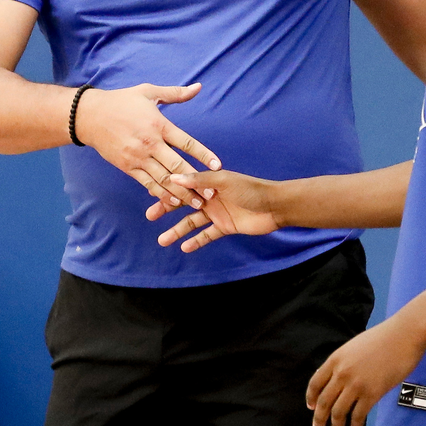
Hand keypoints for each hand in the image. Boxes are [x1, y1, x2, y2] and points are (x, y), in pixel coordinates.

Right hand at [74, 83, 220, 205]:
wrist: (89, 116)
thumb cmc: (121, 102)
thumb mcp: (148, 92)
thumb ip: (175, 93)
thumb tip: (198, 87)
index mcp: (158, 125)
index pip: (185, 142)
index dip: (203, 154)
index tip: (217, 165)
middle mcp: (150, 143)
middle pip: (177, 166)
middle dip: (196, 181)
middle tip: (212, 193)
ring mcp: (138, 157)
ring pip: (163, 179)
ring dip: (182, 193)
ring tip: (197, 204)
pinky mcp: (128, 167)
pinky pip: (147, 184)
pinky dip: (161, 194)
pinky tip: (174, 202)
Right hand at [146, 169, 281, 250]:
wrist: (275, 205)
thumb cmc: (251, 188)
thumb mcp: (223, 182)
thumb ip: (199, 181)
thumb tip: (173, 177)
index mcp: (209, 183)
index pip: (184, 186)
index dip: (168, 190)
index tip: (151, 195)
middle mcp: (210, 197)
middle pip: (184, 204)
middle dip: (167, 210)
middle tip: (150, 216)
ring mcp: (217, 213)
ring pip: (192, 223)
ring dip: (178, 231)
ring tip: (162, 240)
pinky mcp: (225, 227)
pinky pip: (207, 235)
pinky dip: (196, 241)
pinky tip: (184, 248)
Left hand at [307, 318, 425, 425]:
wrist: (403, 336)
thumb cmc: (382, 338)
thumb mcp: (353, 347)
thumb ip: (343, 362)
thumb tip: (335, 378)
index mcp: (335, 359)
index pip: (315, 383)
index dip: (311, 398)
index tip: (311, 407)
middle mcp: (342, 373)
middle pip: (324, 401)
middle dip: (319, 418)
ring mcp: (356, 384)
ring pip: (339, 411)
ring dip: (336, 425)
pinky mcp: (372, 393)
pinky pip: (359, 414)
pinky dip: (355, 424)